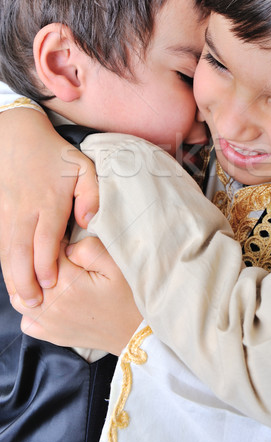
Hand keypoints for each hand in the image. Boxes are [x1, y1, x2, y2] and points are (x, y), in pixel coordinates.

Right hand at [0, 108, 98, 304]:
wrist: (17, 137)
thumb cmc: (55, 156)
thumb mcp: (83, 167)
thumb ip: (91, 195)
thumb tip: (88, 222)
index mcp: (49, 203)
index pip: (45, 240)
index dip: (46, 265)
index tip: (51, 285)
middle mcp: (25, 212)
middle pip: (21, 252)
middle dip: (26, 281)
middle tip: (35, 304)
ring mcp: (8, 214)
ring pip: (6, 251)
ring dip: (12, 277)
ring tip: (21, 300)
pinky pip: (0, 244)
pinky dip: (4, 264)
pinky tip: (11, 279)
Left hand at [11, 236, 141, 354]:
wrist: (137, 331)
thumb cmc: (129, 295)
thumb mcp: (116, 265)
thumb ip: (88, 249)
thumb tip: (65, 247)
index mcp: (68, 283)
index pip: (46, 251)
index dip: (57, 240)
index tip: (69, 240)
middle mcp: (52, 304)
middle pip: (28, 273)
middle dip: (41, 261)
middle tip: (62, 258)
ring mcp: (49, 323)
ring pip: (20, 297)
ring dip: (31, 284)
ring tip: (51, 278)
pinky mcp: (52, 335)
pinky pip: (27, 320)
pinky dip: (32, 309)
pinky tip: (49, 300)